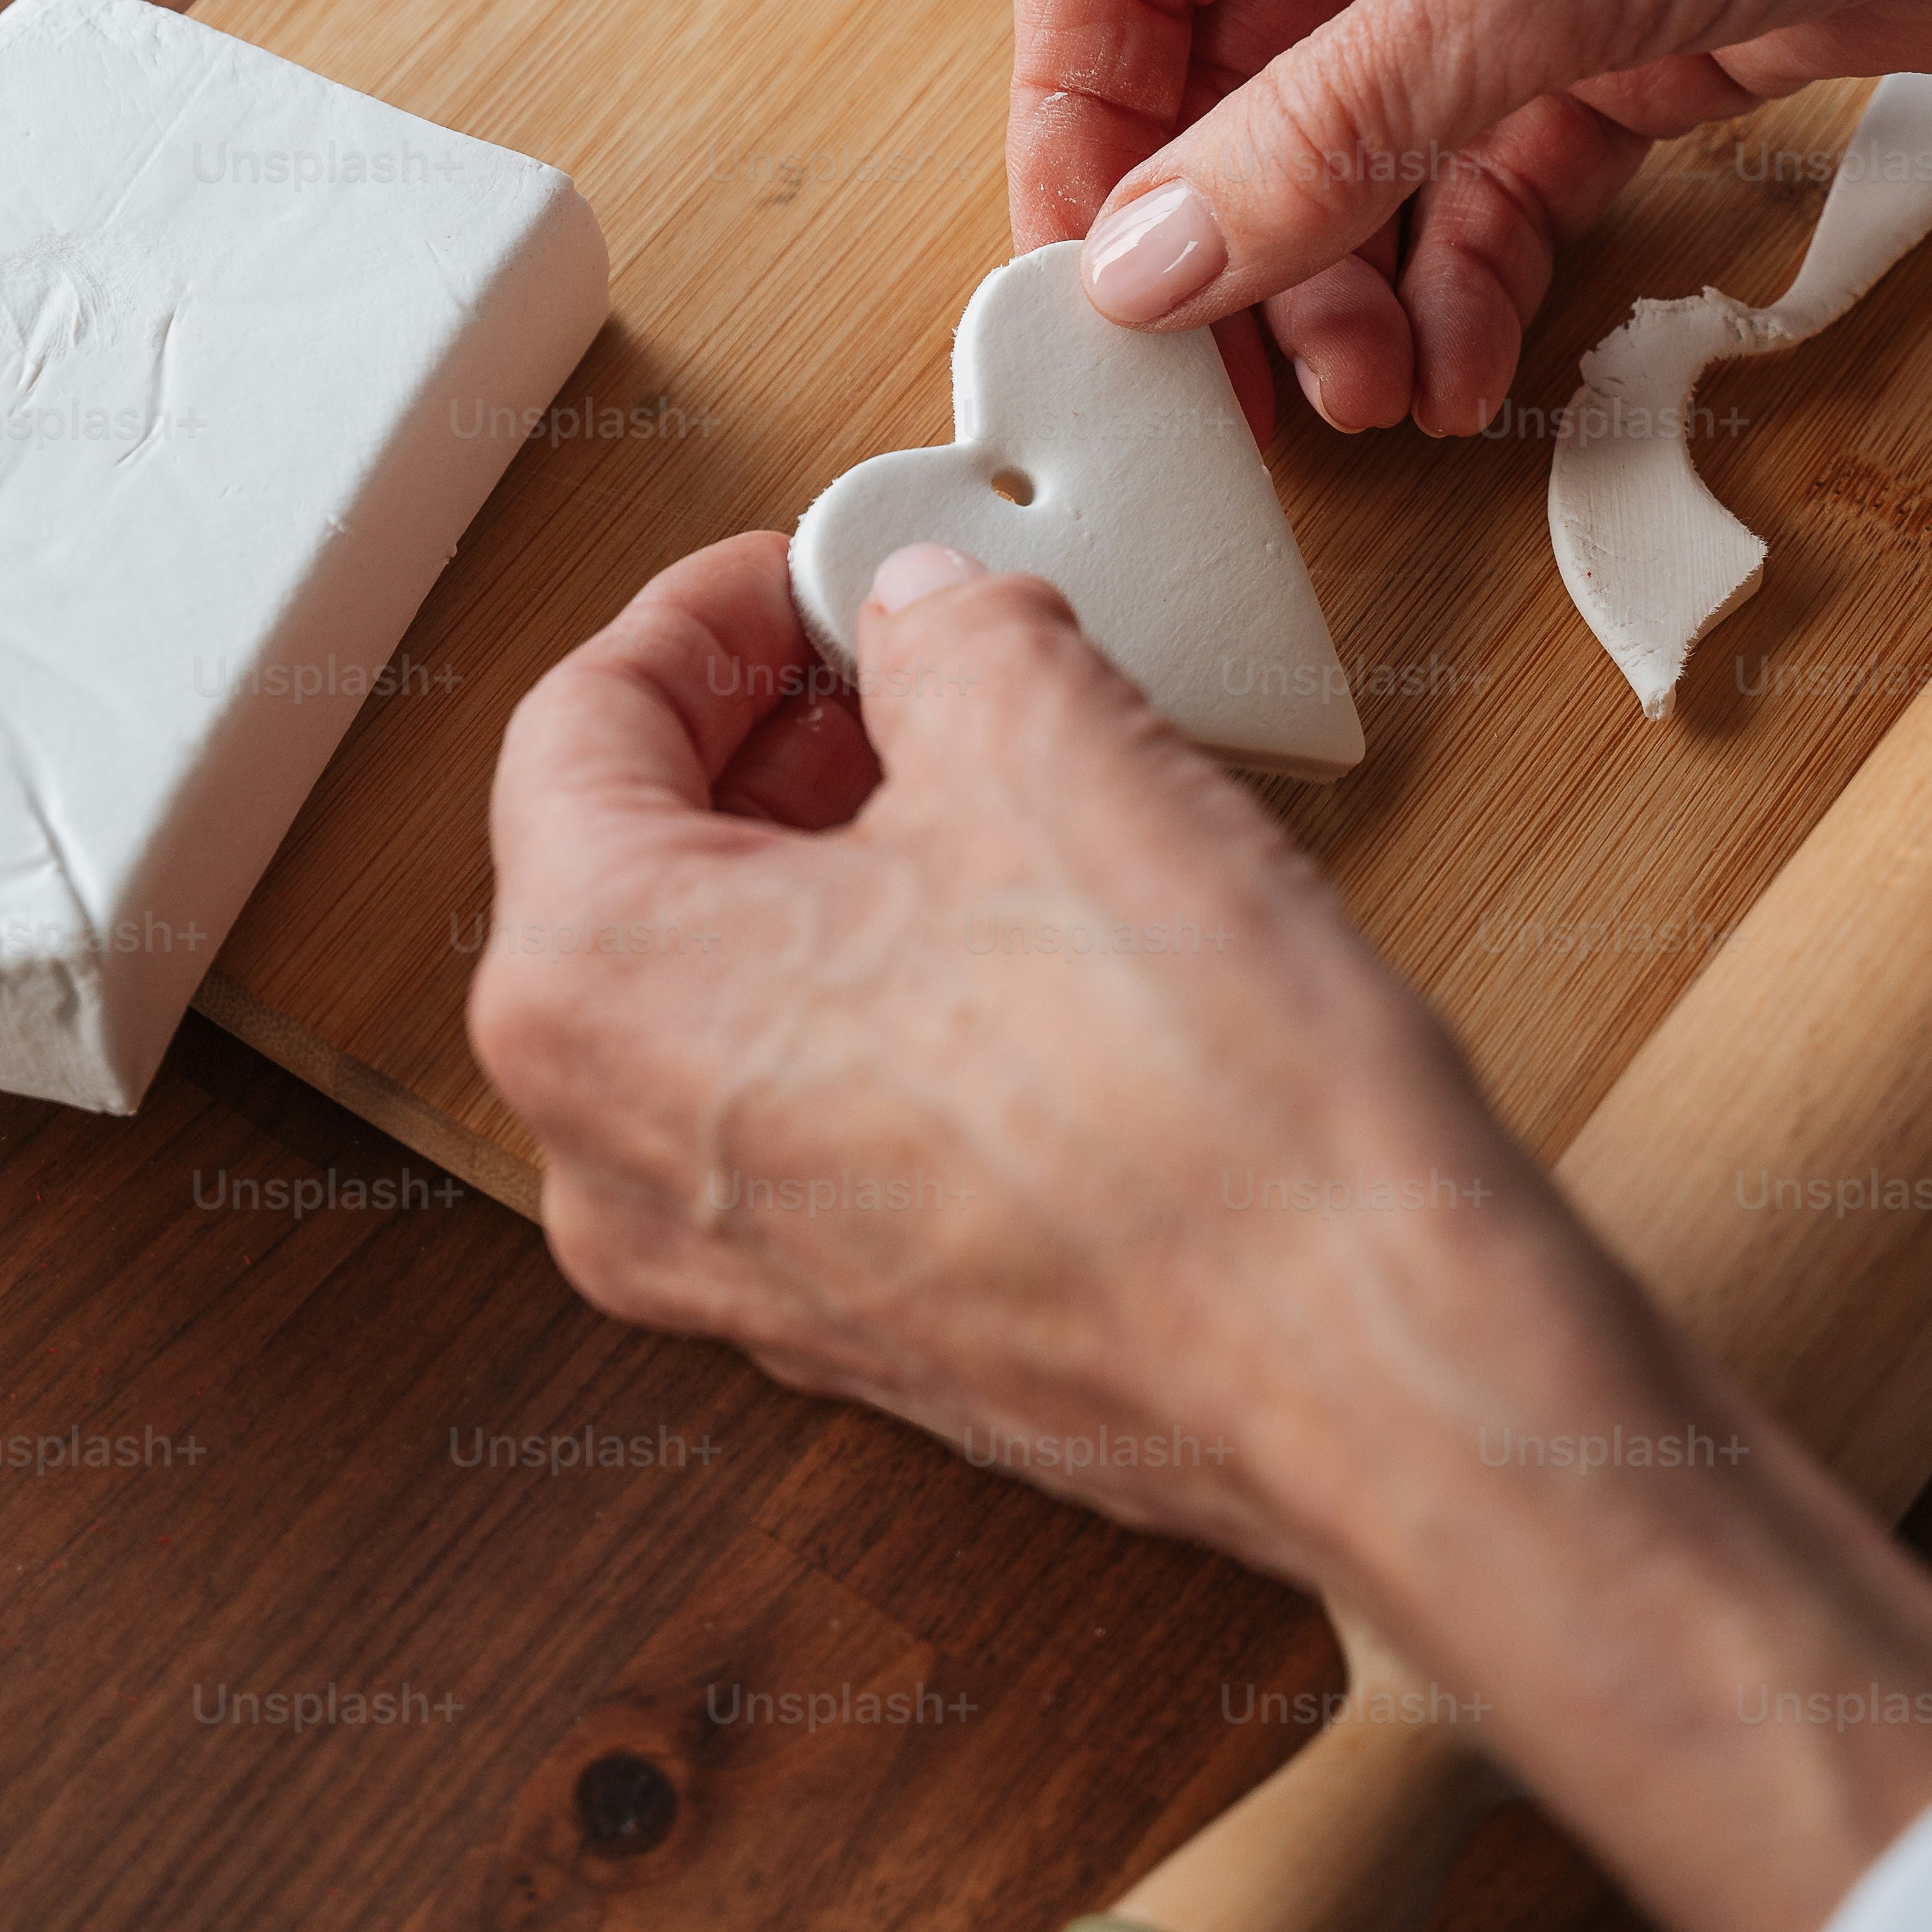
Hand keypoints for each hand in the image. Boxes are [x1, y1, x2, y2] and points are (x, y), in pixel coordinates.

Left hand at [469, 528, 1597, 1572]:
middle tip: (905, 666)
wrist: (1352, 1358)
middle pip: (629, 869)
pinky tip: (1026, 944)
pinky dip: (881, 1006)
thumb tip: (936, 619)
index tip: (810, 573)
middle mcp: (607, 1156)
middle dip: (769, 744)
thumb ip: (953, 636)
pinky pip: (808, 1119)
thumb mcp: (1052, 741)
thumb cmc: (1184, 1093)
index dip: (711, 613)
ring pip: (719, 1003)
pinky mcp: (848, 1334)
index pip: (579, 724)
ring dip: (830, 872)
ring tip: (989, 791)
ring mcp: (722, 1269)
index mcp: (589, 988)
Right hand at [1006, 0, 1931, 436]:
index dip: (1083, 108)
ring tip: (1368, 399)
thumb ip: (1324, 126)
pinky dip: (1465, 267)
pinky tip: (1462, 364)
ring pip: (1359, 122)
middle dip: (1229, 220)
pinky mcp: (1635, 10)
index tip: (1089, 274)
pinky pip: (1490, 162)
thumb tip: (1147, 260)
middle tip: (1241, 379)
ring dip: (1346, 269)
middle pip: (1229, 43)